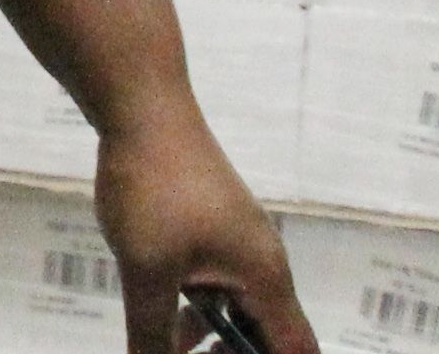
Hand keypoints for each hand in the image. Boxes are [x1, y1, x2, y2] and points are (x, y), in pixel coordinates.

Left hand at [97, 105, 312, 353]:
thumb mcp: (147, 270)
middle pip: (271, 334)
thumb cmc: (154, 187)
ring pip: (240, 307)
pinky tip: (158, 308)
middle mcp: (264, 262)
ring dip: (213, 333)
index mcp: (266, 279)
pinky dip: (198, 304)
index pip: (294, 349)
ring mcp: (240, 240)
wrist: (143, 109)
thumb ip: (152, 331)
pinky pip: (219, 280)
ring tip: (169, 345)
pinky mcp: (214, 224)